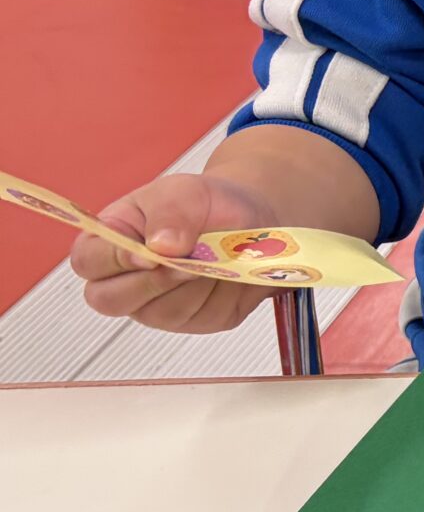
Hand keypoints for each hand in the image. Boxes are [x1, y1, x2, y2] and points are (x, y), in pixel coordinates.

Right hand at [70, 173, 279, 334]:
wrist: (248, 217)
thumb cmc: (202, 203)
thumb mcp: (184, 192)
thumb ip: (169, 213)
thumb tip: (162, 246)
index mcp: (107, 242)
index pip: (88, 262)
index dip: (115, 260)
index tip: (150, 252)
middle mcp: (122, 280)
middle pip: (110, 301)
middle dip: (153, 281)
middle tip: (188, 261)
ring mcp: (156, 306)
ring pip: (163, 312)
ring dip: (194, 283)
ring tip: (215, 254)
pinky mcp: (195, 319)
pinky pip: (204, 316)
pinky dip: (222, 292)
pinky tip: (227, 270)